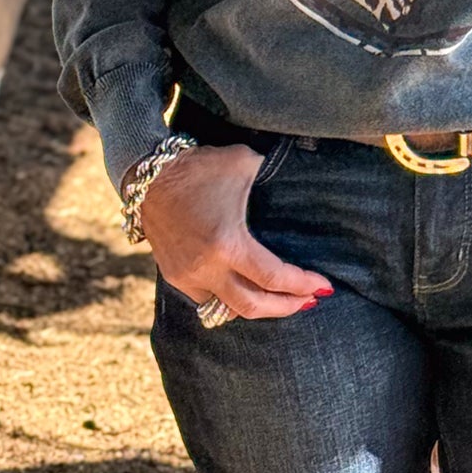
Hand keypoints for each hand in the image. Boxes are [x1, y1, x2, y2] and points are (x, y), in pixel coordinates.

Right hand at [126, 143, 333, 320]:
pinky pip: (207, 300)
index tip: (323, 285)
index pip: (273, 277)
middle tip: (309, 301)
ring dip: (257, 306)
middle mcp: (206, 268)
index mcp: (227, 244)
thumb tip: (300, 176)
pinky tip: (246, 291)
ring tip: (281, 299)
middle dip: (286, 307)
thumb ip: (271, 175)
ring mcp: (187, 276)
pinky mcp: (174, 276)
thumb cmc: (200, 167)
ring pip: (228, 309)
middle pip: (253, 306)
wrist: (149, 176)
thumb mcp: (244, 163)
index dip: (302, 285)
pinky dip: (229, 300)